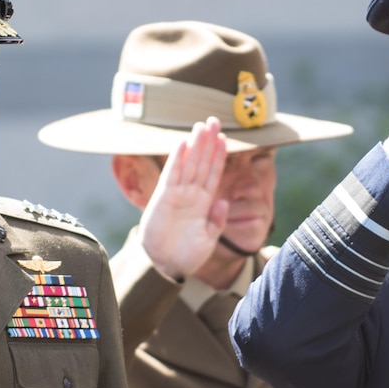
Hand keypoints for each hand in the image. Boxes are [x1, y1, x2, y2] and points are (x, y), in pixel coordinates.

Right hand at [138, 117, 228, 279]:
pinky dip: (177, 158)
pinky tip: (183, 143)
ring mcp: (178, 194)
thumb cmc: (187, 255)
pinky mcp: (164, 197)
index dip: (219, 156)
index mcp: (204, 204)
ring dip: (195, 145)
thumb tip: (223, 201)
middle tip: (213, 120)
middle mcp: (191, 195)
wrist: (166, 266)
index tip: (224, 138)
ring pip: (189, 164)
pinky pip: (172, 174)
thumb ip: (217, 220)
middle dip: (208, 142)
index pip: (213, 174)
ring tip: (201, 125)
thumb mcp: (209, 239)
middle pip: (202, 163)